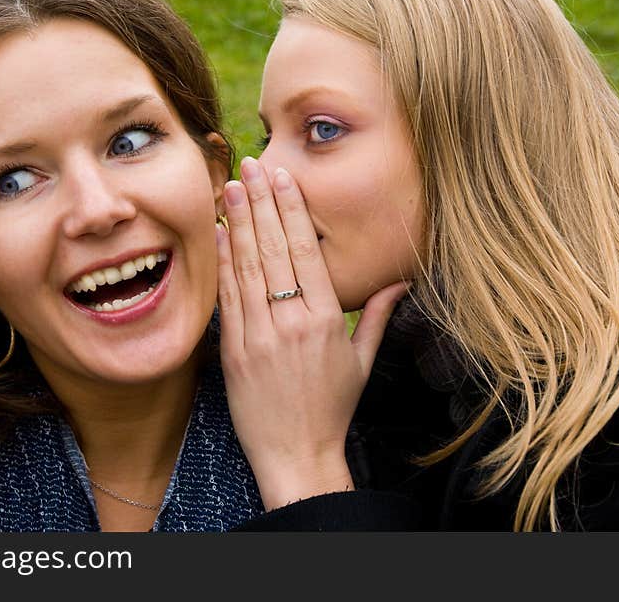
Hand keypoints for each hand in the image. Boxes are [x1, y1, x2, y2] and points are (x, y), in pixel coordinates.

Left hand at [217, 157, 407, 510]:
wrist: (296, 454)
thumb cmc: (332, 408)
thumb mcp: (361, 361)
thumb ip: (375, 315)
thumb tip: (400, 281)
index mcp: (325, 320)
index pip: (306, 251)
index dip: (292, 210)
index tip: (284, 177)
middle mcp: (291, 322)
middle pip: (273, 250)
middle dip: (261, 202)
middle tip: (251, 164)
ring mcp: (258, 336)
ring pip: (246, 267)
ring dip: (237, 223)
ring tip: (231, 187)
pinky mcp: (233, 351)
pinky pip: (227, 298)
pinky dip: (222, 263)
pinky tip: (218, 234)